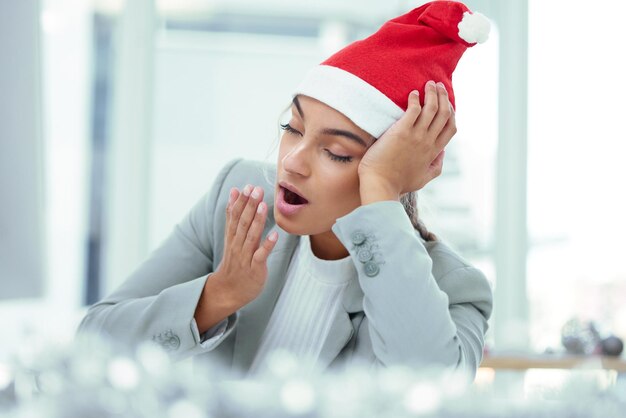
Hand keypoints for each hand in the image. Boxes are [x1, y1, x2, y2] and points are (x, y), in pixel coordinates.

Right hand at [213, 184, 277, 306]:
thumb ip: (233, 215)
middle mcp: (237, 245)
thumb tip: (234, 191)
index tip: (247, 187)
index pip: (235, 216)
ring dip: (257, 221)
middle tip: (255, 190)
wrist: (229, 290)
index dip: (240, 201)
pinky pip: (260, 256)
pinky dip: (267, 245)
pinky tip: (274, 235)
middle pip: (242, 223)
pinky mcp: (254, 268)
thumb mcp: (231, 237)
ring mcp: (245, 257)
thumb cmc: (235, 260)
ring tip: (263, 205)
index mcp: (232, 237)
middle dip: (249, 206)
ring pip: (251, 237)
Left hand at [358, 80, 455, 203]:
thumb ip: (436, 166)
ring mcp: (416, 136)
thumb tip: (442, 154)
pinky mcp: (401, 132)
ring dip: (432, 93)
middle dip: (444, 97)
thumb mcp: (423, 179)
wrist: (380, 185)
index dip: (451, 113)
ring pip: (432, 109)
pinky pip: (413, 110)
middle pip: (444, 114)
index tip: (447, 103)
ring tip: (429, 84)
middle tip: (439, 86)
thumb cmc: (398, 184)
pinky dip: (415, 99)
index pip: (450, 128)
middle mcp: (428, 142)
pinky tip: (413, 93)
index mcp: (433, 152)